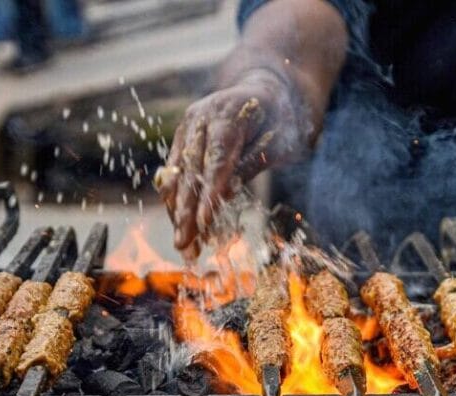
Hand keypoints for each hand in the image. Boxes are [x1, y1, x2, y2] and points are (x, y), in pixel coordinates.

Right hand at [154, 70, 304, 255]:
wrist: (265, 91)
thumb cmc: (280, 118)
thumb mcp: (279, 141)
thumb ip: (252, 163)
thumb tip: (223, 195)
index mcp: (229, 112)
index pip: (216, 159)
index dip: (209, 194)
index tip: (204, 224)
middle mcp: (201, 116)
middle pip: (191, 170)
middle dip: (187, 211)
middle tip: (185, 245)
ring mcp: (188, 125)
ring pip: (178, 173)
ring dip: (178, 211)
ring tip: (183, 244)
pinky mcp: (183, 137)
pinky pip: (176, 171)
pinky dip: (177, 199)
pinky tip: (179, 224)